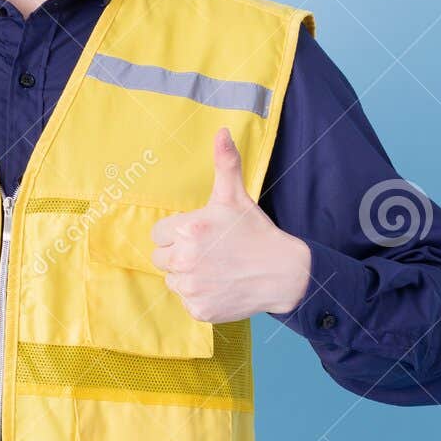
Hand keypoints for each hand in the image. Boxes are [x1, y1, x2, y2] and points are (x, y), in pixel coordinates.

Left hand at [149, 127, 311, 322]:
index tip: (199, 235)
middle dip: (179, 254)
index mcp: (187, 229)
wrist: (283, 272)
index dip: (176, 234)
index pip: (158, 234)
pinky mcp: (199, 310)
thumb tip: (221, 131)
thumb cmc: (254, 232)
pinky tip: (220, 286)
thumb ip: (224, 162)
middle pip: (160, 259)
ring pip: (172, 281)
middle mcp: (184, 259)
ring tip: (215, 268)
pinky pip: (186, 302)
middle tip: (208, 252)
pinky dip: (200, 297)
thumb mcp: (235, 196)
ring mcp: (191, 287)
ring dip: (188, 276)